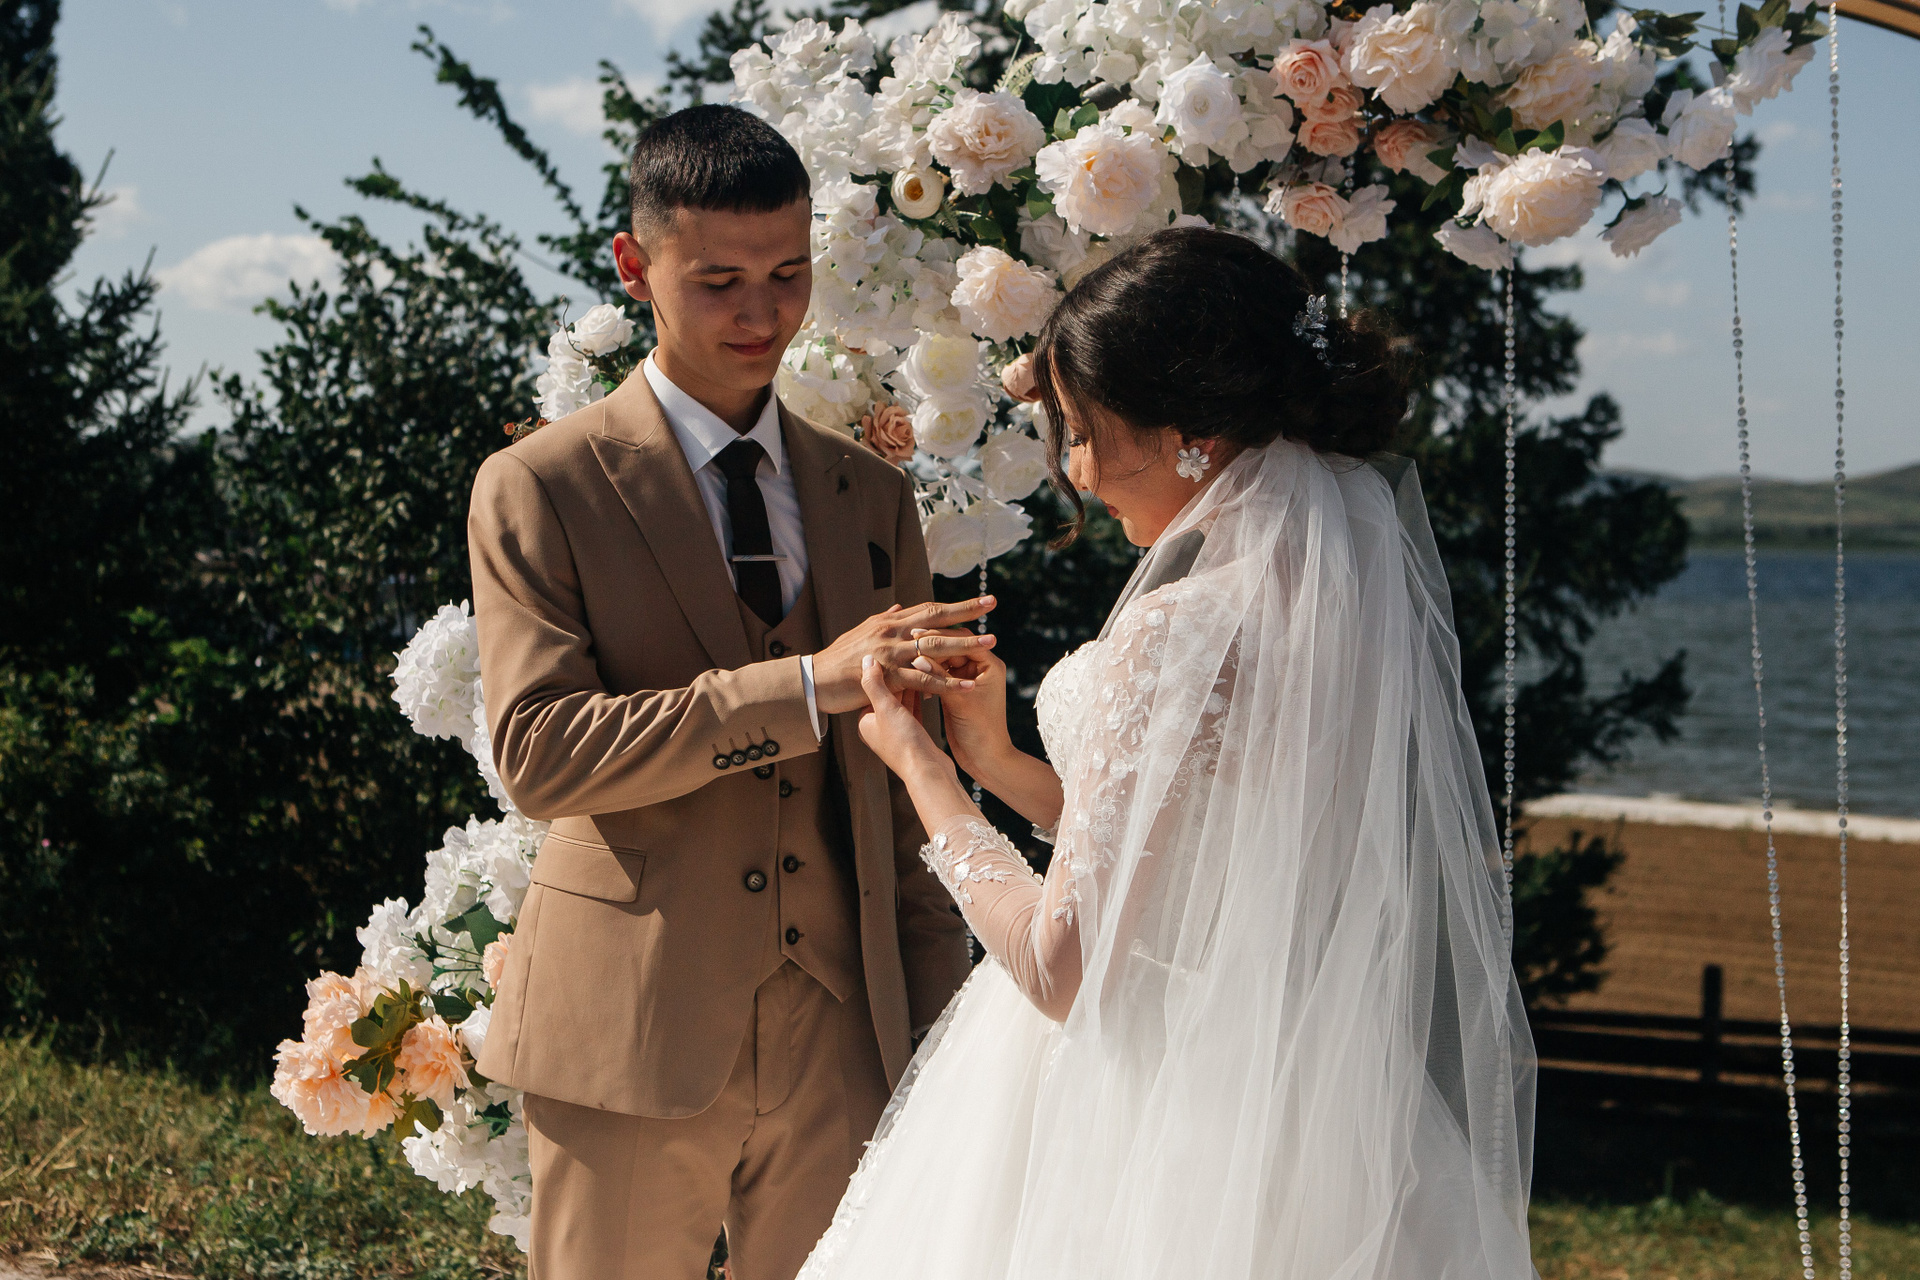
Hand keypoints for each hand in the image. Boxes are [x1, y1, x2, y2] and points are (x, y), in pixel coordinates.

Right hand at [813, 597, 998, 714]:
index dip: (956, 605)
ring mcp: (890, 653)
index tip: (980, 602)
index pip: (929, 609)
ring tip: (989, 643)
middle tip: (991, 605)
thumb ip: (885, 620)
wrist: (815, 680)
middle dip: (966, 612)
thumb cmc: (839, 659)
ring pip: (933, 647)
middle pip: (935, 619)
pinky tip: (966, 685)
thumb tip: (899, 607)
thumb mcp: (862, 633)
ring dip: (963, 645)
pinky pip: (923, 680)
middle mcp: (892, 632)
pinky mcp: (887, 676)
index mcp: (889, 622)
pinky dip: (947, 683)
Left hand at [855, 655, 954, 784]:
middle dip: (899, 677)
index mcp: (864, 722)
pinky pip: (915, 711)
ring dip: (912, 685)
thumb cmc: (903, 742)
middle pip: (888, 695)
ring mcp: (897, 733)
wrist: (927, 771)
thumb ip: (875, 683)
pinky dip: (920, 698)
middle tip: (910, 656)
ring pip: (903, 702)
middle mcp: (878, 729)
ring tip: (922, 665)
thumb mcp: (885, 708)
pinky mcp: (914, 737)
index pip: (872, 689)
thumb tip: (867, 660)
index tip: (893, 652)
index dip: (883, 670)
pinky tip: (928, 684)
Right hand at [909, 628, 1011, 780]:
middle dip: (930, 645)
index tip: (915, 635)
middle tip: (905, 641)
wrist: (986, 758)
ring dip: (926, 658)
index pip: (963, 639)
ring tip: (903, 655)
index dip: (939, 635)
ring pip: (943, 660)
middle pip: (952, 646)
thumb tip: (916, 657)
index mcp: (989, 664)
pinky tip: (909, 671)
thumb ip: (939, 677)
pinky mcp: (957, 691)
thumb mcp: (958, 701)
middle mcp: (980, 668)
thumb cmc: (980, 731)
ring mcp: (968, 679)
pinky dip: (927, 672)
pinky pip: (940, 674)